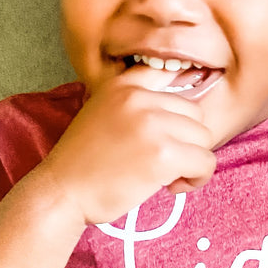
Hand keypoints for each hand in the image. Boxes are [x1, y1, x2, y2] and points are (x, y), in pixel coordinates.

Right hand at [37, 66, 216, 223]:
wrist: (61, 192)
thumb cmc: (83, 162)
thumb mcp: (103, 114)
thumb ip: (134, 105)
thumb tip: (179, 103)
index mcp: (124, 84)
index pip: (172, 75)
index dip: (179, 105)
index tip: (174, 125)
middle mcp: (140, 97)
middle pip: (195, 113)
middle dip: (186, 140)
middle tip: (163, 163)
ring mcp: (153, 124)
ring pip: (204, 138)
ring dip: (192, 160)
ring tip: (167, 176)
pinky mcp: (164, 154)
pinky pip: (205, 162)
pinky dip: (196, 179)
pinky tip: (172, 187)